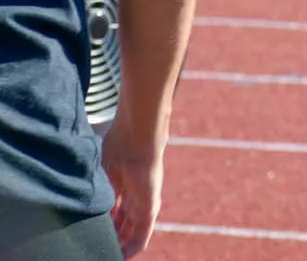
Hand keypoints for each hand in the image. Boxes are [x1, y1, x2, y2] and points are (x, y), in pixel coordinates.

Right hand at [101, 123, 165, 257]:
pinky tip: (122, 257)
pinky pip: (142, 235)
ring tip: (106, 255)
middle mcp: (132, 196)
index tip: (89, 234)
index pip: (112, 212)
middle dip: (111, 237)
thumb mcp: (99, 172)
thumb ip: (93, 189)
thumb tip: (74, 203)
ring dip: (120, 245)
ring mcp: (142, 203)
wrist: (137, 139)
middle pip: (122, 224)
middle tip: (96, 248)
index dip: (103, 224)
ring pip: (131, 232)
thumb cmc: (117, 147)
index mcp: (120, 186)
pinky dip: (133, 248)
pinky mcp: (150, 208)